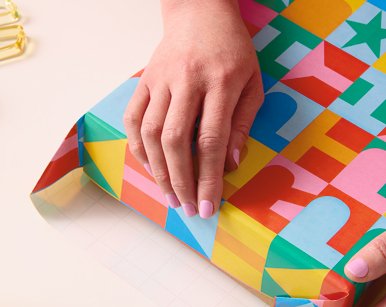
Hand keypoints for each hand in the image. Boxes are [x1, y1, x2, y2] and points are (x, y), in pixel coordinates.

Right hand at [123, 0, 262, 217]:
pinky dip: (138, 148)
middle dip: (182, 181)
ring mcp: (161, 80)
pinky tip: (151, 168)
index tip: (209, 206)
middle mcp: (187, 81)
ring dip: (159, 171)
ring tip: (170, 196)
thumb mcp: (253, 83)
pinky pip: (133, 119)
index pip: (210, 140)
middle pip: (176, 141)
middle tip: (188, 208)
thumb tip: (229, 165)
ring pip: (150, 133)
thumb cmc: (232, 50)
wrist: (200, 11)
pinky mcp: (144, 80)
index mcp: (220, 82)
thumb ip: (242, 124)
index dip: (209, 178)